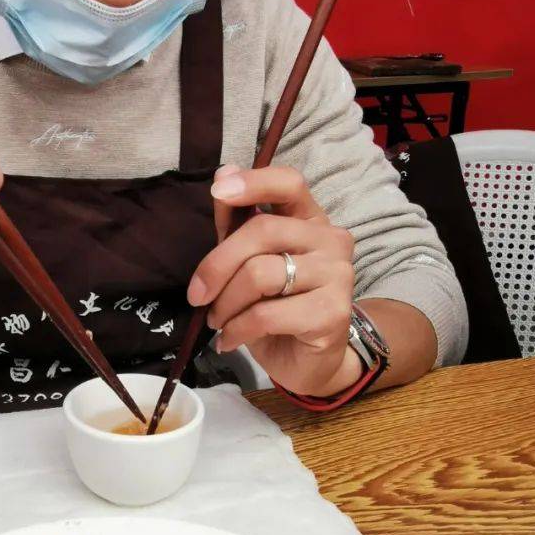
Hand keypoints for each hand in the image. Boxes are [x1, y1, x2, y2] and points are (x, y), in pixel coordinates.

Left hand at [187, 165, 359, 397]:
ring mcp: (337, 275)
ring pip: (260, 274)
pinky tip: (229, 340)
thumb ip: (236, 222)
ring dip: (225, 303)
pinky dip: (237, 329)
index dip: (254, 181)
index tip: (217, 191)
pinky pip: (267, 314)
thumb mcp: (248, 261)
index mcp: (310, 220)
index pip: (289, 183)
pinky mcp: (332, 312)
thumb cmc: (276, 307)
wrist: (307, 362)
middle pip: (263, 230)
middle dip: (217, 265)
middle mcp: (331, 240)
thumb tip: (222, 173)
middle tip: (197, 296)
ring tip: (217, 321)